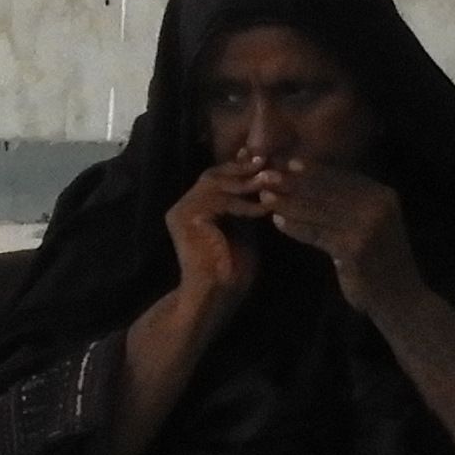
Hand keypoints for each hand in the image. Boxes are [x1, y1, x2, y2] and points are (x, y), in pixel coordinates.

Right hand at [162, 154, 265, 301]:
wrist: (215, 296)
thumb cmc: (233, 270)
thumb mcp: (244, 228)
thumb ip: (247, 205)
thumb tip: (266, 180)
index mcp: (194, 208)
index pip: (217, 177)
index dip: (241, 165)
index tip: (266, 158)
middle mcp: (183, 206)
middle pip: (213, 175)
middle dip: (243, 168)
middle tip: (270, 162)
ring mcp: (181, 211)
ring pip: (215, 184)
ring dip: (247, 182)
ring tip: (272, 179)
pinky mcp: (185, 218)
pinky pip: (218, 202)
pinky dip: (243, 203)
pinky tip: (264, 207)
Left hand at [247, 157, 414, 294]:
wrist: (400, 297)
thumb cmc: (380, 259)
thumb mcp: (371, 223)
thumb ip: (348, 202)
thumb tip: (309, 180)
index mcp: (383, 195)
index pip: (341, 176)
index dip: (311, 169)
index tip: (285, 162)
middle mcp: (378, 207)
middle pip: (328, 190)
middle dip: (294, 182)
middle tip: (265, 176)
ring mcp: (368, 228)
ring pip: (319, 210)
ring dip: (289, 203)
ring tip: (265, 197)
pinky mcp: (355, 249)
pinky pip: (318, 234)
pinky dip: (297, 227)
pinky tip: (278, 221)